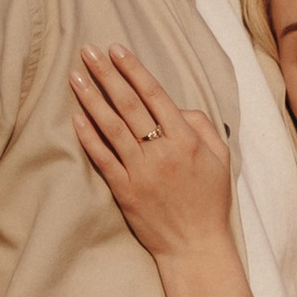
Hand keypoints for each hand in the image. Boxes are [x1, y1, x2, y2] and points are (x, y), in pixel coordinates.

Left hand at [73, 45, 234, 259]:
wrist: (195, 247)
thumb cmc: (210, 202)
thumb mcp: (221, 159)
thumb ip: (202, 126)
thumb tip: (178, 107)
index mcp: (186, 141)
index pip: (155, 96)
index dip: (134, 70)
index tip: (117, 50)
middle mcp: (161, 152)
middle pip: (129, 105)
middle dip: (107, 75)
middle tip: (88, 50)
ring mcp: (140, 172)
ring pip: (111, 127)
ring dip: (92, 98)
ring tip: (76, 75)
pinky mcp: (124, 191)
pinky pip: (103, 158)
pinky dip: (88, 136)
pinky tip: (76, 116)